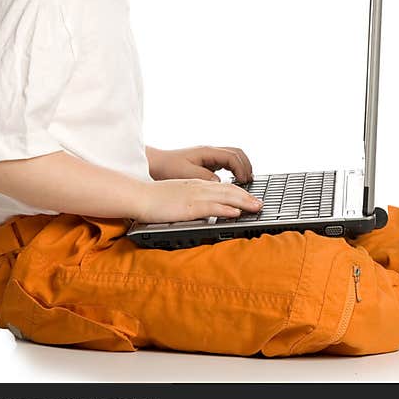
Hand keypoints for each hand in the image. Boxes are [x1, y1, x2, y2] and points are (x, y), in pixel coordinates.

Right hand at [136, 178, 262, 223]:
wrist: (138, 196)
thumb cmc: (153, 199)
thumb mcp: (176, 196)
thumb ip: (190, 201)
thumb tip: (200, 209)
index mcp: (195, 185)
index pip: (223, 188)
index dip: (239, 193)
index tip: (250, 199)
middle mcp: (198, 188)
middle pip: (229, 190)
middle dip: (247, 197)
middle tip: (260, 204)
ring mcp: (194, 196)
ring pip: (225, 197)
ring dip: (243, 202)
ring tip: (256, 207)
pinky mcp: (189, 206)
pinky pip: (211, 207)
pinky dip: (225, 209)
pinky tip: (235, 212)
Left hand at [146, 145, 253, 183]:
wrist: (156, 163)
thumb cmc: (168, 167)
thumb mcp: (188, 174)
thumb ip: (206, 178)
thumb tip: (221, 184)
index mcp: (207, 152)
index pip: (232, 156)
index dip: (242, 169)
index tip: (245, 181)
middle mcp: (210, 151)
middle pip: (237, 153)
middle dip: (246, 166)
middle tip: (250, 181)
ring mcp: (209, 155)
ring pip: (234, 156)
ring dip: (242, 167)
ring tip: (246, 181)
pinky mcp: (207, 162)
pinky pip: (227, 162)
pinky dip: (235, 169)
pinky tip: (234, 180)